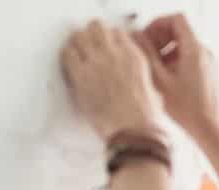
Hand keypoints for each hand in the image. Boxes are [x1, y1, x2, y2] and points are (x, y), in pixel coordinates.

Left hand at [61, 21, 162, 140]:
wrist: (135, 132)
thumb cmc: (145, 118)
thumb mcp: (152, 90)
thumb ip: (139, 76)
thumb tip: (132, 76)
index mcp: (135, 57)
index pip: (117, 32)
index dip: (109, 39)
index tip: (105, 46)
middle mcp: (116, 55)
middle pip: (96, 27)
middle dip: (91, 36)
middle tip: (88, 46)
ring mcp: (97, 63)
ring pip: (79, 36)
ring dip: (78, 43)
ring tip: (78, 54)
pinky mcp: (81, 76)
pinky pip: (67, 54)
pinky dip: (67, 57)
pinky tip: (71, 66)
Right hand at [133, 14, 218, 139]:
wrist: (210, 128)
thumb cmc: (188, 109)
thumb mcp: (159, 78)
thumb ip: (146, 53)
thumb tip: (136, 37)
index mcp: (194, 50)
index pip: (177, 20)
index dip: (159, 24)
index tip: (148, 36)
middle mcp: (205, 53)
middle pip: (180, 31)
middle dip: (160, 37)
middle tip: (147, 51)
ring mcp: (208, 62)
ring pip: (184, 45)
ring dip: (166, 50)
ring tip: (155, 67)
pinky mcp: (208, 72)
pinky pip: (190, 57)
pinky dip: (176, 60)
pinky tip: (166, 77)